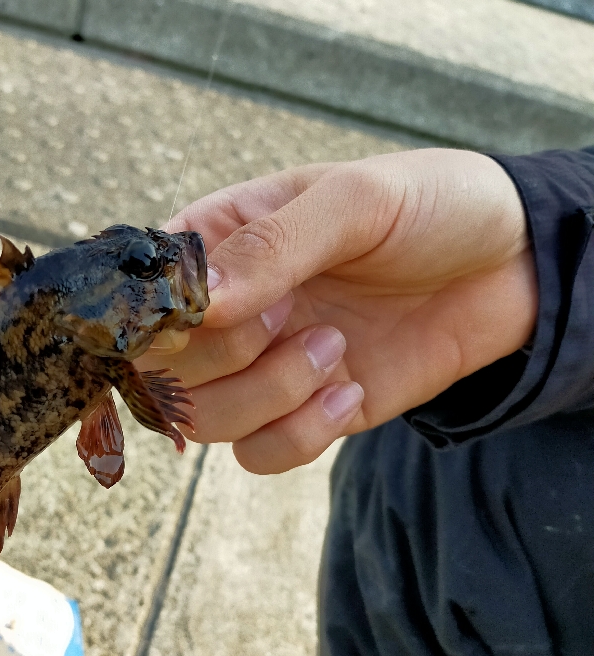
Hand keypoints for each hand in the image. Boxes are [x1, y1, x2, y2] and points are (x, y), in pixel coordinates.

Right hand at [140, 149, 536, 473]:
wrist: (511, 265)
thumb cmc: (431, 207)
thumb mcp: (355, 201)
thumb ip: (274, 246)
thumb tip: (202, 302)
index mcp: (219, 240)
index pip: (143, 295)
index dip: (166, 317)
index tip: (230, 306)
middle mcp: (229, 309)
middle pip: (162, 369)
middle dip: (229, 354)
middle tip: (297, 314)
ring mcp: (264, 364)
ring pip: (205, 420)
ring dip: (269, 395)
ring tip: (336, 348)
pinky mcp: (306, 412)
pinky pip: (260, 455)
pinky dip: (300, 435)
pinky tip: (353, 390)